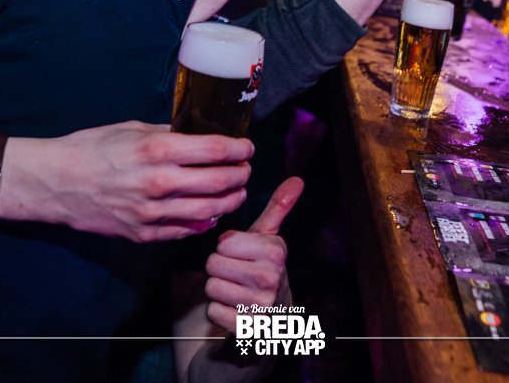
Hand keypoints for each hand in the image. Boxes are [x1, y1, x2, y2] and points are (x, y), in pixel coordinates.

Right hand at [2, 121, 252, 241]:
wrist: (55, 183)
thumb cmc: (91, 149)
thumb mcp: (131, 129)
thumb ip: (168, 133)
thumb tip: (198, 133)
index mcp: (156, 151)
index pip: (215, 151)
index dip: (239, 149)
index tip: (247, 147)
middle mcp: (158, 183)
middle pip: (219, 182)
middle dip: (241, 175)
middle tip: (246, 169)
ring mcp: (151, 212)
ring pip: (208, 211)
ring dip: (230, 201)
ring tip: (236, 192)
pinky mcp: (143, 233)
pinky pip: (185, 231)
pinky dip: (204, 222)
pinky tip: (212, 213)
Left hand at [204, 177, 301, 331]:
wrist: (272, 320)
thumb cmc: (262, 271)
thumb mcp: (269, 239)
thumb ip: (278, 208)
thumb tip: (297, 180)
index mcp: (274, 252)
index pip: (224, 242)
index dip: (227, 248)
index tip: (242, 255)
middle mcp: (271, 278)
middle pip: (214, 264)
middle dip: (220, 269)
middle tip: (237, 274)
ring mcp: (260, 306)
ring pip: (212, 287)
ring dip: (219, 290)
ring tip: (237, 291)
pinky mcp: (248, 328)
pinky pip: (213, 311)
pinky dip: (220, 312)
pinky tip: (235, 310)